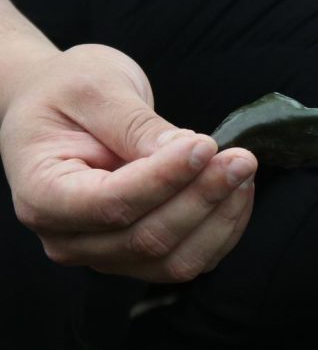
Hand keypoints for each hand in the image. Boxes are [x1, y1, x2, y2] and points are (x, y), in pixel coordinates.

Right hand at [0, 44, 257, 281]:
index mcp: (42, 194)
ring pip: (175, 261)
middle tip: (241, 156)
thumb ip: (136, 125)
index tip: (206, 145)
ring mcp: (105, 253)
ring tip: (242, 167)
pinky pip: (192, 258)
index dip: (165, 179)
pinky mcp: (140, 255)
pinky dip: (223, 228)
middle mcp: (69, 238)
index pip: (109, 203)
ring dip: (220, 218)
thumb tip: (188, 151)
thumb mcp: (95, 89)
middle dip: (203, 197)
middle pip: (147, 239)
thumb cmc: (68, 92)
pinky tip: (237, 188)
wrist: (61, 106)